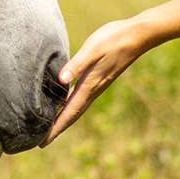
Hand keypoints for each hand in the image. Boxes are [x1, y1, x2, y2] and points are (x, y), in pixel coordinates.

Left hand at [42, 15, 158, 145]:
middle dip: (57, 129)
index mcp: (89, 86)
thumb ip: (76, 65)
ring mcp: (96, 84)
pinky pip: (80, 96)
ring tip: (50, 126)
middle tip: (42, 142)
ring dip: (63, 118)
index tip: (43, 142)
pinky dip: (70, 104)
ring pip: (76, 107)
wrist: (137, 35)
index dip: (56, 128)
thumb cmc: (113, 40)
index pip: (69, 113)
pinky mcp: (99, 77)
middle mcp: (92, 89)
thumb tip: (61, 80)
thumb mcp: (92, 50)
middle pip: (72, 115)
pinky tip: (64, 101)